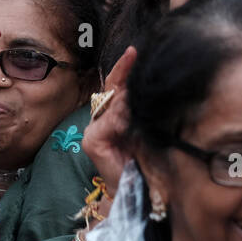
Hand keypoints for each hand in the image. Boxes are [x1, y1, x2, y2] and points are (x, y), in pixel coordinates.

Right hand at [82, 46, 135, 196]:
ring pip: (113, 105)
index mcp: (114, 114)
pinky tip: (131, 118)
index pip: (118, 86)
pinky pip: (109, 122)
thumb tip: (149, 84)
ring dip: (130, 102)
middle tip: (137, 57)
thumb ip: (143, 108)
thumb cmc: (148, 159)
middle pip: (113, 91)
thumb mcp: (149, 126)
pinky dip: (122, 119)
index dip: (125, 68)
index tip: (134, 50)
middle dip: (127, 76)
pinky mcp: (92, 142)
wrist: (143, 190)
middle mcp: (101, 120)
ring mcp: (94, 130)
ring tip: (143, 97)